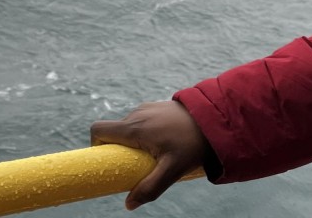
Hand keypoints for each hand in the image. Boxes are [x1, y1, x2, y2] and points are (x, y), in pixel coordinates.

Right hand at [90, 100, 211, 210]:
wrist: (215, 117)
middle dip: (119, 151)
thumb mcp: (172, 170)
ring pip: (128, 127)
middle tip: (138, 165)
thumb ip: (150, 188)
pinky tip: (165, 143)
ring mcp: (146, 108)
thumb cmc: (192, 143)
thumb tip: (129, 204)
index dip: (96, 146)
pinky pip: (141, 122)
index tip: (108, 162)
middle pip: (114, 133)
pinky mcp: (156, 107)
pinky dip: (144, 134)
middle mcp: (136, 114)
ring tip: (156, 155)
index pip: (99, 130)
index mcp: (134, 127)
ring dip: (134, 143)